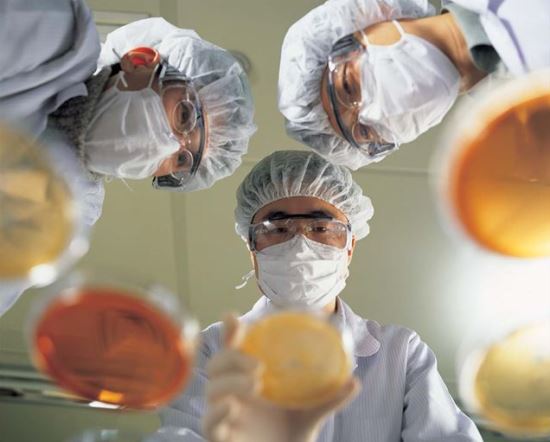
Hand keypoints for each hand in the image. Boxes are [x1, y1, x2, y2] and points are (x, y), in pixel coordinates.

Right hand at [202, 314, 360, 441]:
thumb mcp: (311, 412)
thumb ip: (329, 397)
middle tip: (259, 366)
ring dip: (230, 382)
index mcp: (248, 378)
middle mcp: (232, 393)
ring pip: (211, 390)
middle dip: (232, 357)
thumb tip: (355, 381)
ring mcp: (224, 414)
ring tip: (255, 385)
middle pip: (217, 364)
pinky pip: (208, 423)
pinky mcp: (220, 437)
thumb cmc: (290, 433)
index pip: (233, 349)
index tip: (232, 317)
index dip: (230, 332)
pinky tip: (232, 407)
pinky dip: (215, 413)